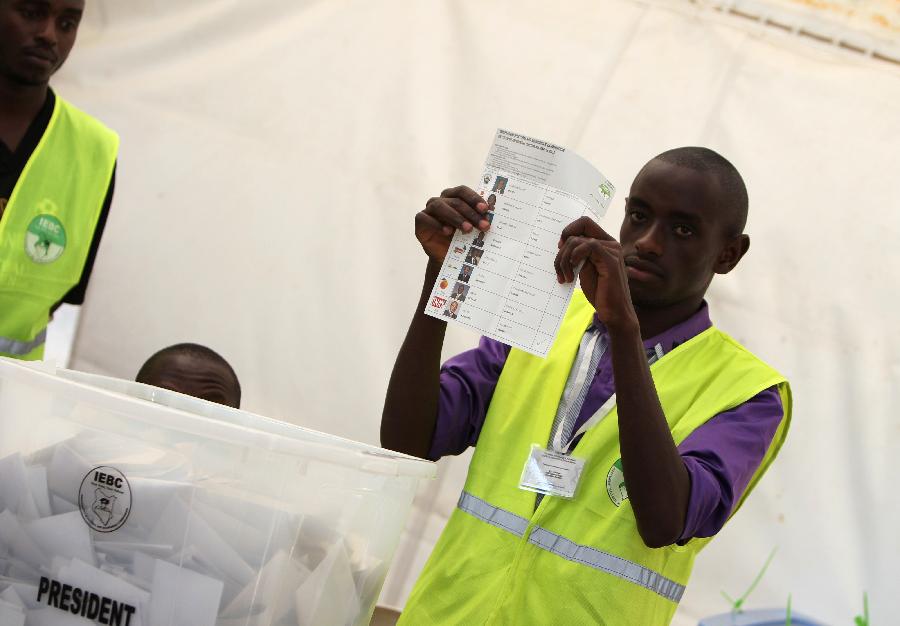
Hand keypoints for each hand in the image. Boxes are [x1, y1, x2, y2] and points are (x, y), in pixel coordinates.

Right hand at [415, 186, 490, 261]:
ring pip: (440, 206)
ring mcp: (429, 209)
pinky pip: (425, 218)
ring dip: (456, 217)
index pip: (462, 191)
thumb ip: (479, 219)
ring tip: (467, 229)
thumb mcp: (471, 228)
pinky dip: (437, 224)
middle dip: (470, 213)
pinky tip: (448, 232)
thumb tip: (492, 214)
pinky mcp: (420, 220)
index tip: (485, 209)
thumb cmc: (460, 238)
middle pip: (455, 201)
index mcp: (453, 196)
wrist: (445, 256)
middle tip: (483, 225)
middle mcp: (440, 200)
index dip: (474, 198)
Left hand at [555, 216, 637, 330]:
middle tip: (559, 271)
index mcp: (604, 244)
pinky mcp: (611, 260)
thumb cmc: (600, 293)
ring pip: (577, 240)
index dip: (568, 231)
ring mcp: (612, 250)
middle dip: (562, 251)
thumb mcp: (584, 269)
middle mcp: (610, 243)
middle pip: (577, 231)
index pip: (584, 223)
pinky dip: (574, 257)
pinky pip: (588, 246)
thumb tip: (562, 243)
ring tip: (565, 277)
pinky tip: (572, 273)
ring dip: (564, 259)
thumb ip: (577, 255)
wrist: (614, 313)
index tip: (559, 248)